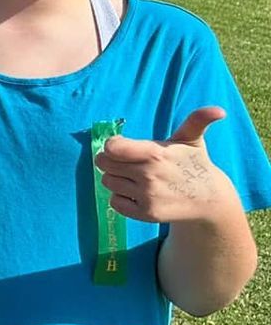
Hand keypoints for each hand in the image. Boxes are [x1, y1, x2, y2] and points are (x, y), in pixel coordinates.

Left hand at [98, 107, 231, 223]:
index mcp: (156, 154)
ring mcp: (147, 196)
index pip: (112, 148)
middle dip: (111, 161)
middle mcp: (149, 176)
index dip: (112, 146)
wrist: (209, 200)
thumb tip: (219, 110)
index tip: (122, 147)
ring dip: (116, 178)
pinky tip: (137, 193)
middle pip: (104, 164)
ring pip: (107, 182)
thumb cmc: (194, 164)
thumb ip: (197, 120)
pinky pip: (114, 202)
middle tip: (128, 162)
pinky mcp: (145, 214)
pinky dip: (121, 197)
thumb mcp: (193, 140)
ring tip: (134, 176)